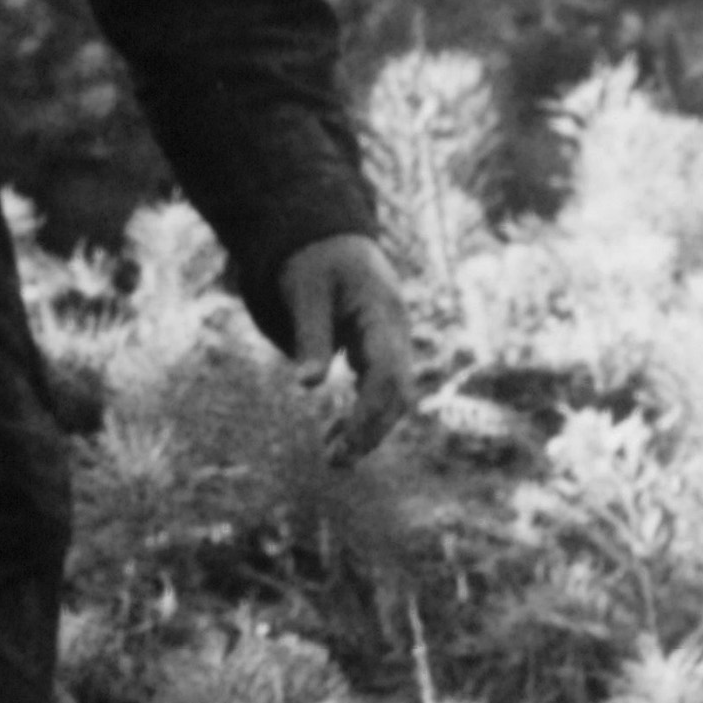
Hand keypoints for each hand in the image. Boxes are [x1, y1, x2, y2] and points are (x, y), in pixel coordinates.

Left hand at [276, 231, 419, 446]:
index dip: (371, 409)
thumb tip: (308, 385)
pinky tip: (335, 436)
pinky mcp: (378, 352)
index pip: (387, 371)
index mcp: (382, 315)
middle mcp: (396, 333)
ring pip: (392, 396)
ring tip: (334, 460)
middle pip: (397, 391)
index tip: (347, 440)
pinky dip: (361, 414)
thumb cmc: (315, 263)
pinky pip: (379, 390)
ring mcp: (391, 343)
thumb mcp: (305, 293)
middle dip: (372, 429)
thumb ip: (309, 336)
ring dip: (368, 428)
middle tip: (336, 462)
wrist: (330, 240)